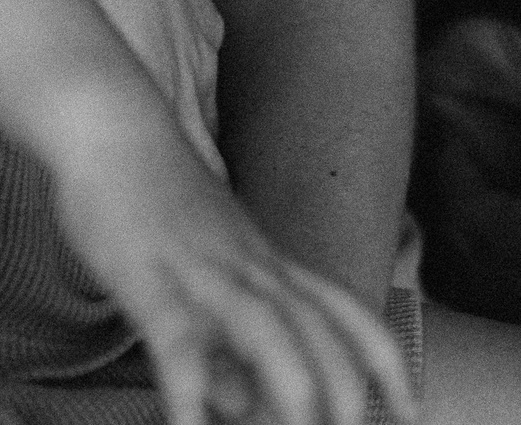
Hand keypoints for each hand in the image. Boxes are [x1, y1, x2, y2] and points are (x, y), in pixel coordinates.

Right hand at [55, 120, 416, 424]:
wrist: (109, 124)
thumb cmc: (153, 195)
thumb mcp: (206, 263)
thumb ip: (227, 332)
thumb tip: (240, 403)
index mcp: (268, 262)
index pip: (347, 313)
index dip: (386, 364)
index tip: (412, 410)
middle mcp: (249, 267)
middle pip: (318, 328)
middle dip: (343, 391)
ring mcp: (203, 270)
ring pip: (267, 328)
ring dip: (292, 387)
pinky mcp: (150, 277)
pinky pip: (176, 341)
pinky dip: (189, 391)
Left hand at [422, 22, 520, 423]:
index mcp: (469, 216)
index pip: (441, 155)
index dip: (447, 124)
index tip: (447, 102)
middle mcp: (453, 259)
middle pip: (434, 199)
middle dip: (444, 169)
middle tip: (458, 144)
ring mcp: (467, 298)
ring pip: (444, 244)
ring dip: (454, 217)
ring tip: (476, 196)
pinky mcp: (488, 328)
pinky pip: (462, 279)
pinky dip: (469, 257)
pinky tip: (496, 254)